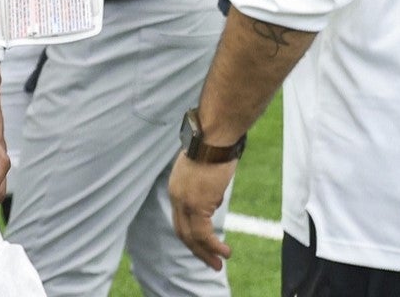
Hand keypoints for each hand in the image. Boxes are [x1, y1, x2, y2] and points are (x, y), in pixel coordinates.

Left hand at [168, 153, 237, 271]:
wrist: (214, 136)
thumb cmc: (214, 146)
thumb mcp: (205, 170)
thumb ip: (205, 188)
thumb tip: (213, 201)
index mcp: (175, 187)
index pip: (179, 218)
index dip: (190, 234)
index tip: (203, 244)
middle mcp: (176, 196)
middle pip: (182, 231)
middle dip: (196, 250)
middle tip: (211, 262)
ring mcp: (185, 202)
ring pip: (192, 237)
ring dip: (206, 253)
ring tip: (220, 262)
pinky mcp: (197, 204)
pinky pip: (203, 234)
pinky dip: (213, 246)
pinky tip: (224, 252)